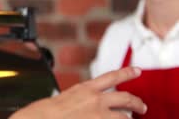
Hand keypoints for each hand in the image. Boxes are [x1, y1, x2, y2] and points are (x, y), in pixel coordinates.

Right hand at [9, 67, 146, 118]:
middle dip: (137, 103)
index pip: (111, 76)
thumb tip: (86, 105)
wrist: (42, 118)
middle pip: (125, 98)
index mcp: (85, 88)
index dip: (127, 73)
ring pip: (124, 117)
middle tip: (142, 107)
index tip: (137, 70)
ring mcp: (99, 115)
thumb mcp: (65, 97)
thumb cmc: (46, 112)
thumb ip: (80, 98)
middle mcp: (95, 100)